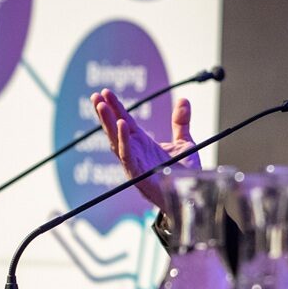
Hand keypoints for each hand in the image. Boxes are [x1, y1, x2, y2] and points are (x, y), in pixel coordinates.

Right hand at [91, 89, 198, 205]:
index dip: (115, 107)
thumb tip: (183, 100)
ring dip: (108, 124)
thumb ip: (181, 122)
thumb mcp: (185, 143)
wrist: (191, 196)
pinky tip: (122, 125)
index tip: (105, 92)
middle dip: (104, 113)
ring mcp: (134, 164)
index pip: (124, 121)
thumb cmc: (185, 174)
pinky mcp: (138, 175)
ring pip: (116, 142)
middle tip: (95, 96)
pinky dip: (124, 140)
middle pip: (114, 130)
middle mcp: (135, 152)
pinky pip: (128, 156)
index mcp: (142, 144)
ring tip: (101, 106)